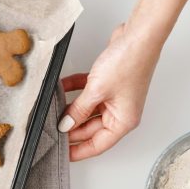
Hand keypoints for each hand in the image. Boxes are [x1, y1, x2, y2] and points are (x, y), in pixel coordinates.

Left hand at [58, 23, 161, 160]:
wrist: (139, 34)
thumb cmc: (129, 62)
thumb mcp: (96, 91)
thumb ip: (78, 110)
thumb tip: (66, 125)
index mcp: (123, 121)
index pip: (97, 145)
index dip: (78, 151)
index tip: (62, 154)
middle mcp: (121, 112)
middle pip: (90, 129)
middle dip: (71, 128)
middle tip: (51, 129)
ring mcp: (114, 97)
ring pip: (87, 111)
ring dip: (71, 109)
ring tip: (52, 111)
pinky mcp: (108, 83)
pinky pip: (87, 93)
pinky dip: (74, 91)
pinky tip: (61, 89)